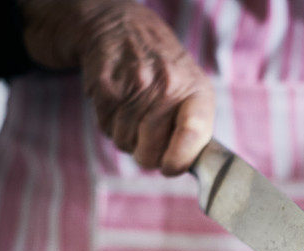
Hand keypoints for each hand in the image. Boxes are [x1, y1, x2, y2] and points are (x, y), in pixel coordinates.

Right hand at [21, 0, 213, 174]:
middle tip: (150, 138)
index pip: (193, 133)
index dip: (179, 160)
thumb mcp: (194, 92)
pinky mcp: (106, 88)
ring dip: (128, 139)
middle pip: (151, 153)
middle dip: (149, 154)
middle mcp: (167, 88)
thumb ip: (196, 132)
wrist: (125, 30)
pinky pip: (106, 130)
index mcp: (197, 92)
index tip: (171, 167)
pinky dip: (111, 126)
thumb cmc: (166, 73)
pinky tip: (120, 104)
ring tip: (135, 113)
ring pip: (126, 144)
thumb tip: (183, 167)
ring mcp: (135, 87)